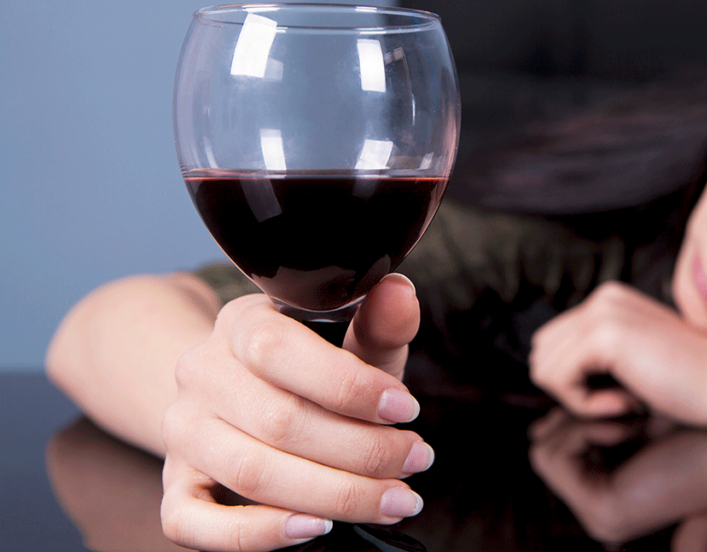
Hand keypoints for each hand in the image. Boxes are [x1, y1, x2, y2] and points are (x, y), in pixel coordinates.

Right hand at [160, 274, 432, 551]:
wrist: (239, 395)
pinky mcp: (176, 486)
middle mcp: (200, 374)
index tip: (406, 409)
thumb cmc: (310, 369)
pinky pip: (195, 523)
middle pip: (278, 421)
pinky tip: (318, 527)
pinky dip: (260, 533)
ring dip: (334, 494)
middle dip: (363, 450)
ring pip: (250, 472)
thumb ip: (377, 324)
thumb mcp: (349, 341)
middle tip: (416, 462)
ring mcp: (182, 432)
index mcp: (240, 324)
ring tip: (393, 499)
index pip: (278, 348)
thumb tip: (400, 292)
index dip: (348, 385)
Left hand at [530, 281, 706, 421]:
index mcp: (608, 299)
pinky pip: (557, 380)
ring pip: (544, 367)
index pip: (552, 343)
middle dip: (572, 388)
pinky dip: (584, 404)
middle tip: (618, 400)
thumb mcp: (632, 360)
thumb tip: (544, 369)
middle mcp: (602, 298)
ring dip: (579, 398)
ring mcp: (602, 312)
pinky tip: (624, 403)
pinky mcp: (604, 335)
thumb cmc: (690, 384)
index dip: (575, 380)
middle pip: (542, 353)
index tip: (618, 393)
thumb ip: (594, 356)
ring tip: (623, 401)